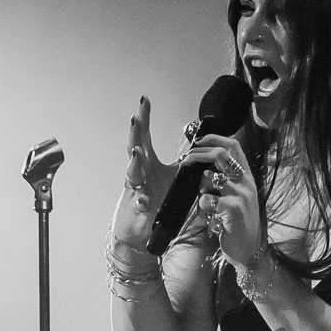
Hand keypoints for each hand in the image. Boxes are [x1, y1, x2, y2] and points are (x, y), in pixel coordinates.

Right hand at [112, 96, 178, 248]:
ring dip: (134, 163)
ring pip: (132, 174)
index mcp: (148, 163)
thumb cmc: (157, 201)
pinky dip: (141, 202)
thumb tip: (198, 142)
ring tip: (137, 151)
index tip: (144, 99)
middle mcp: (140, 173)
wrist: (144, 230)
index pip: (144, 136)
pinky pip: (139, 205)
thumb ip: (184, 160)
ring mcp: (136, 190)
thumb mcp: (173, 177)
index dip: (144, 119)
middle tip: (136, 117)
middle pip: (134, 148)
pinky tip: (143, 200)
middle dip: (135, 133)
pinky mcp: (138, 209)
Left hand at [182, 133, 262, 266]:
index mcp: (247, 176)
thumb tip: (202, 166)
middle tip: (184, 160)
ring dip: (199, 190)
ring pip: (207, 179)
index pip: (233, 146)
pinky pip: (205, 199)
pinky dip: (202, 209)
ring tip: (207, 205)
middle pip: (220, 154)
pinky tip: (211, 219)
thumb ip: (226, 180)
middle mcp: (246, 182)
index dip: (214, 138)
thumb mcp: (238, 197)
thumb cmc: (238, 223)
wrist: (249, 250)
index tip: (197, 140)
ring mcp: (240, 194)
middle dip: (197, 154)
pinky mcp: (232, 209)